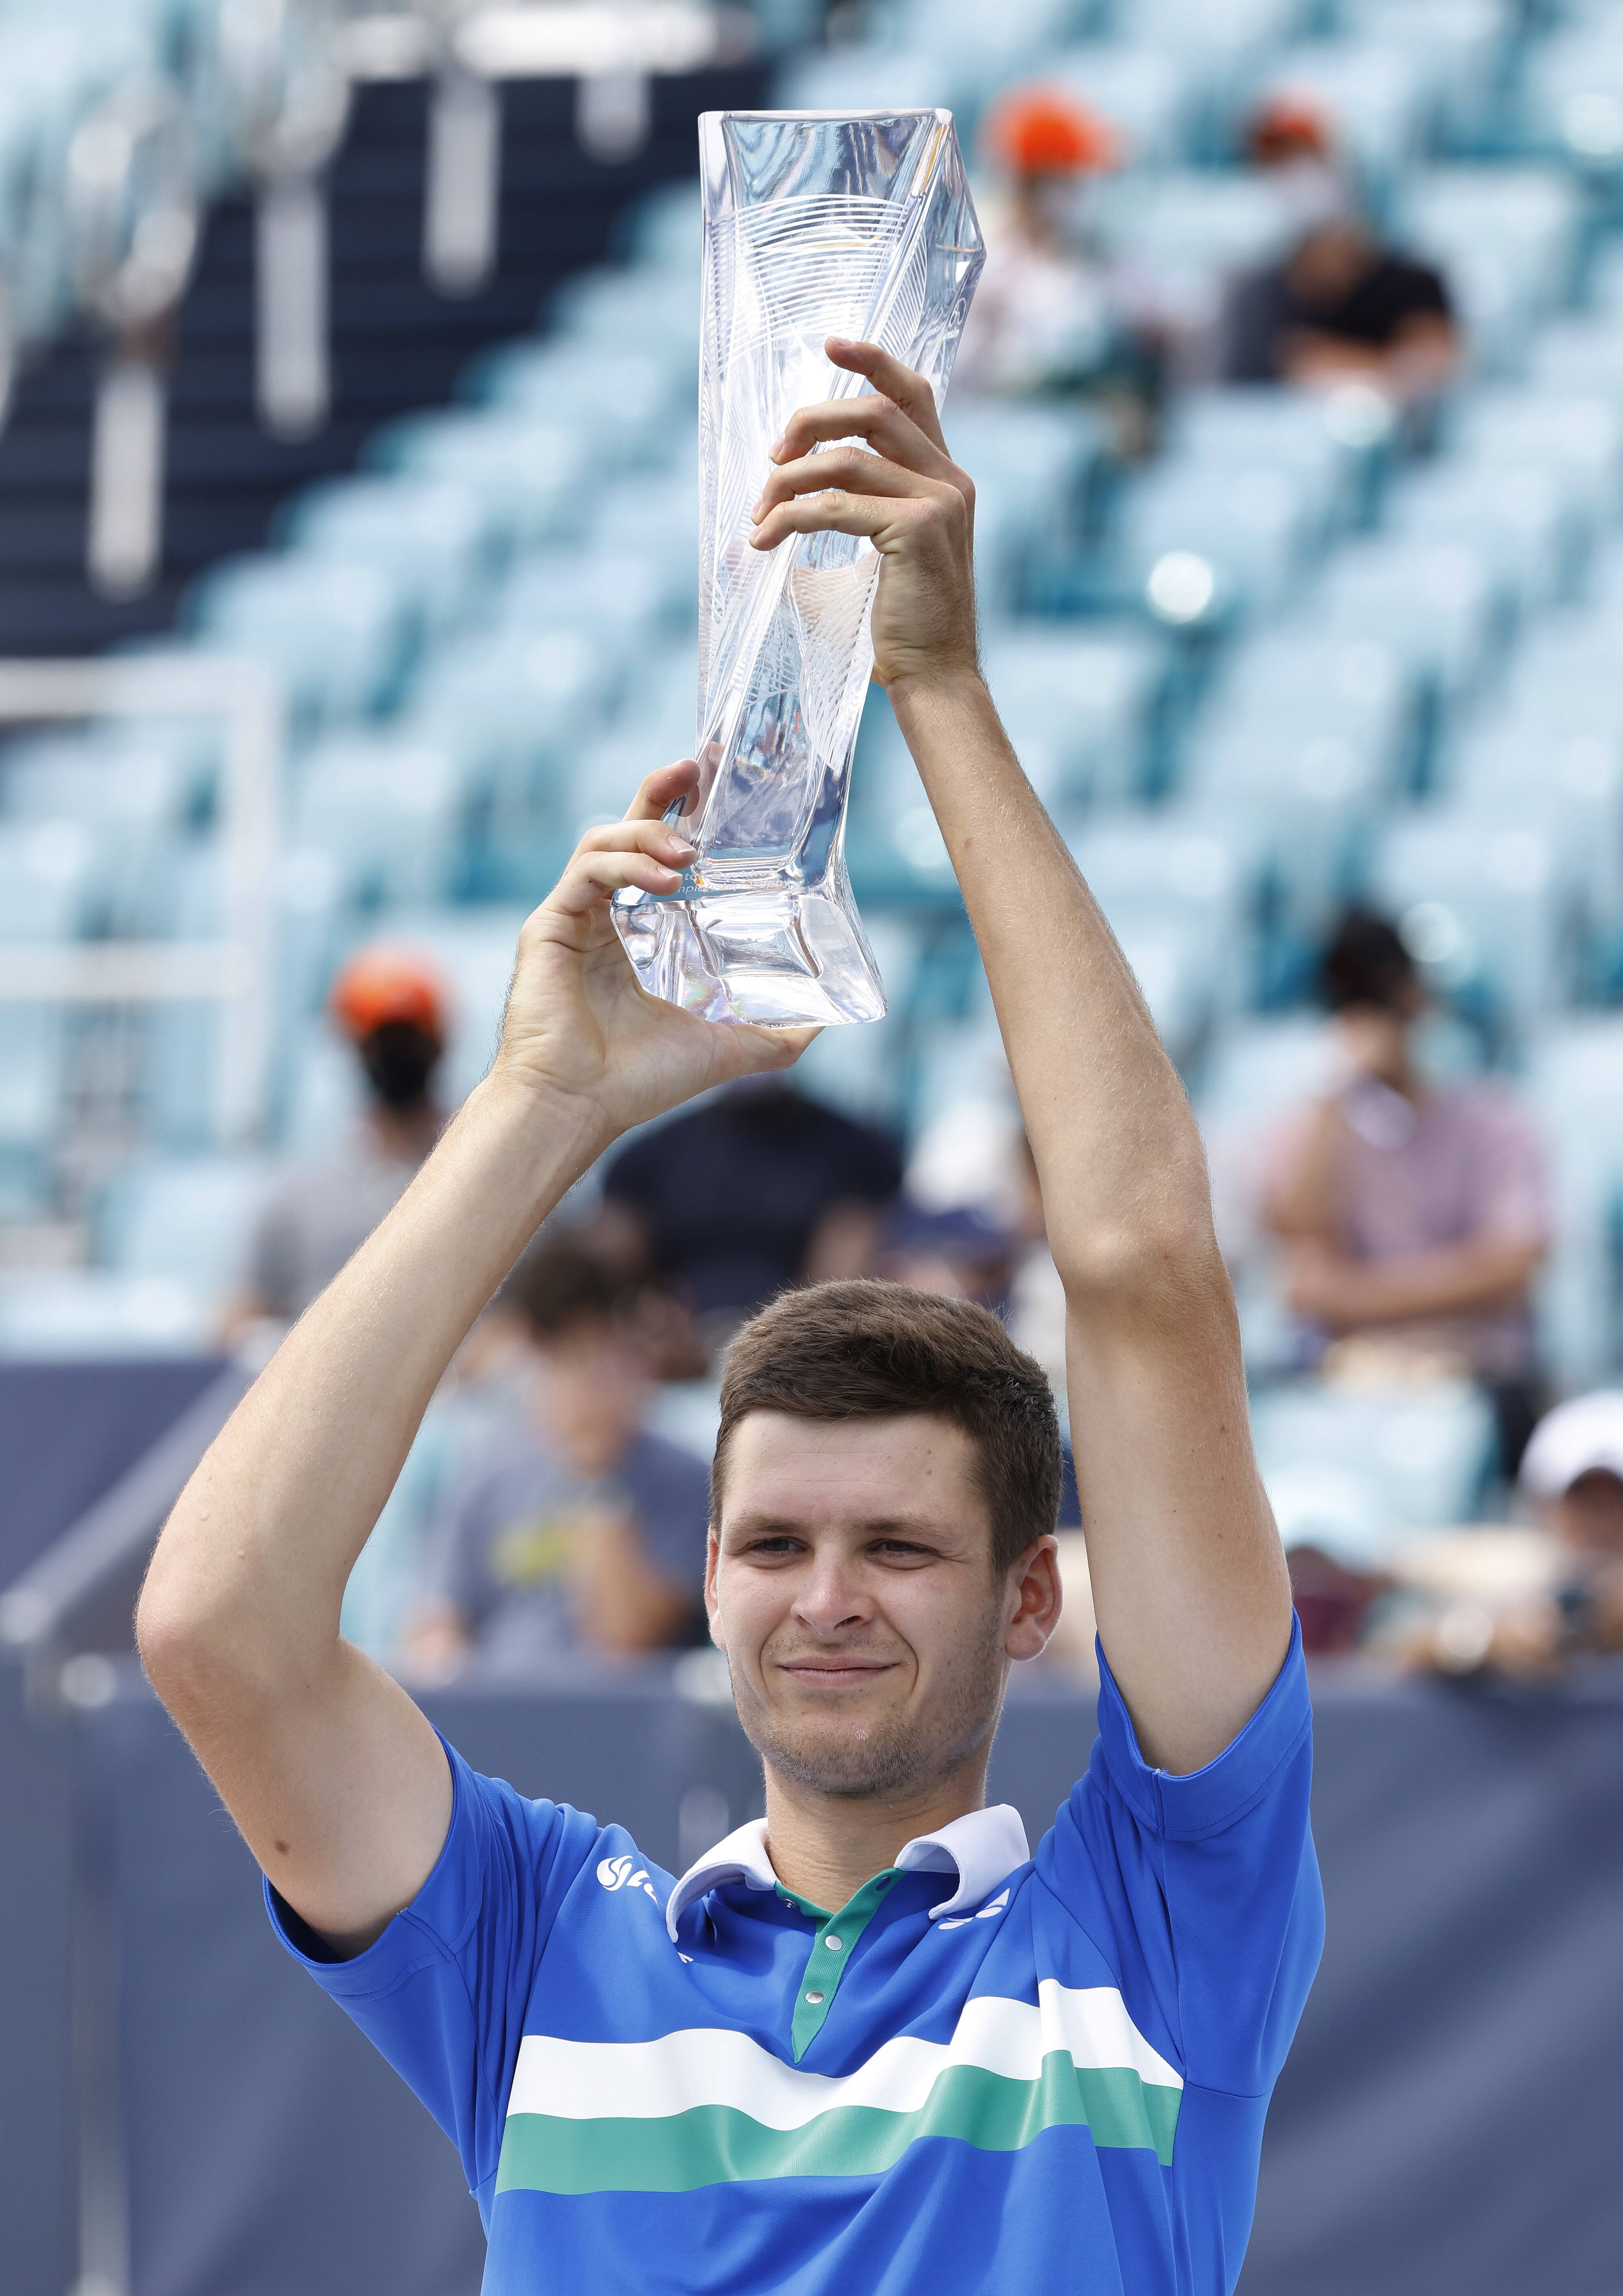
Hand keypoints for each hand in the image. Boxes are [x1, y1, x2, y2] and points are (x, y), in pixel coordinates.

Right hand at [492, 761, 814, 1137]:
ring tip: (689, 854)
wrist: (578, 1108)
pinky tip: (665, 880)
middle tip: (697, 767)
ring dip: (649, 833)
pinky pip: (586, 870)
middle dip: (662, 791)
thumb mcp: (727, 1048)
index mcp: (638, 933)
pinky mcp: (549, 925)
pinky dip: (625, 864)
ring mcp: (573, 918)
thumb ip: (776, 1033)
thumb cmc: (638, 1082)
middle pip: (628, 827)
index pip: (659, 855)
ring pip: (604, 839)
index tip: (717, 789)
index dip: (684, 816)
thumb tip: (826, 1021)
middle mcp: (604, 917)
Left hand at [750, 338, 978, 694]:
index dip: (872, 360)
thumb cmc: (900, 623)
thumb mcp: (878, 549)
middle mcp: (950, 480)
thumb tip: (783, 486)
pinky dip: (790, 517)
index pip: (914, 395)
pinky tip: (765, 538)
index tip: (829, 345)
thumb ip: (854, 505)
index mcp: (945, 478)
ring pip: (847, 457)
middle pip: (873, 413)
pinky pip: (835, 505)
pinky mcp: (918, 530)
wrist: (933, 676)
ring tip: (760, 513)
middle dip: (810, 423)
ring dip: (789, 480)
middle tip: (771, 458)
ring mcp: (939, 502)